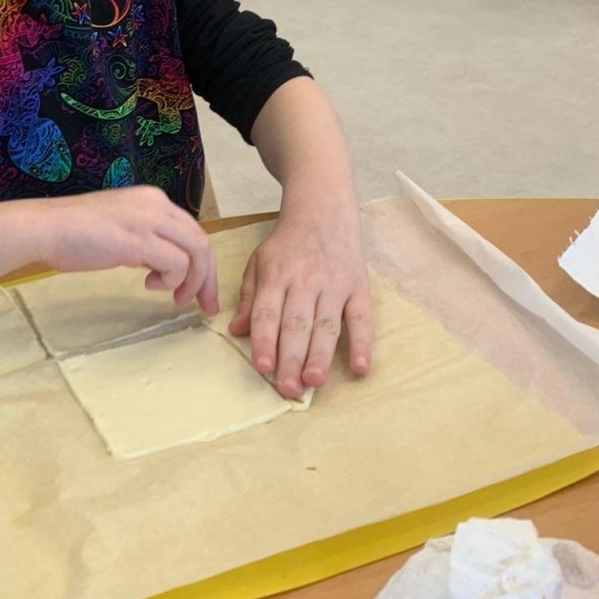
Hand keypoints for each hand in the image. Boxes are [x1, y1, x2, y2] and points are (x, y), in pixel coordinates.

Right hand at [35, 187, 218, 314]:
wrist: (44, 228)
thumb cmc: (73, 233)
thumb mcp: (120, 228)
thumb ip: (144, 238)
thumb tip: (162, 264)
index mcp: (152, 199)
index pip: (192, 230)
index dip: (202, 263)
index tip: (199, 290)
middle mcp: (156, 204)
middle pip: (201, 241)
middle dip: (207, 277)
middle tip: (204, 306)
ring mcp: (148, 220)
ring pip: (197, 251)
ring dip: (193, 282)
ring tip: (176, 300)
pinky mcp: (138, 240)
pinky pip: (177, 264)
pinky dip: (173, 281)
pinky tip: (150, 285)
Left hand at [228, 204, 371, 399]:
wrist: (323, 210)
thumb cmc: (287, 244)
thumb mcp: (259, 262)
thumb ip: (248, 297)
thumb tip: (236, 330)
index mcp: (276, 275)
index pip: (268, 312)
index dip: (264, 340)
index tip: (263, 367)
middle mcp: (305, 281)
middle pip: (297, 324)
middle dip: (291, 358)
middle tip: (288, 389)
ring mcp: (334, 285)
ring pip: (326, 325)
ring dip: (320, 355)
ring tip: (315, 382)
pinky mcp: (359, 287)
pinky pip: (361, 318)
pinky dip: (362, 343)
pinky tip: (360, 368)